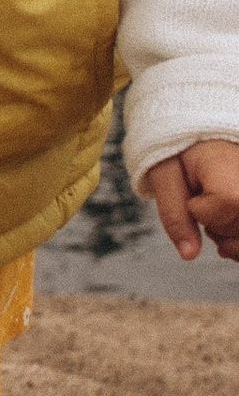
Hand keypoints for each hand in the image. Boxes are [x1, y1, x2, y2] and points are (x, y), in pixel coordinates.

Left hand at [144, 141, 238, 261]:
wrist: (204, 141)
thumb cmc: (182, 153)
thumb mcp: (164, 175)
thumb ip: (174, 214)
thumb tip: (189, 254)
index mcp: (233, 167)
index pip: (227, 202)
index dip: (200, 207)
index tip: (192, 192)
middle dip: (214, 227)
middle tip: (205, 200)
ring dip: (232, 241)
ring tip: (219, 215)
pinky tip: (230, 230)